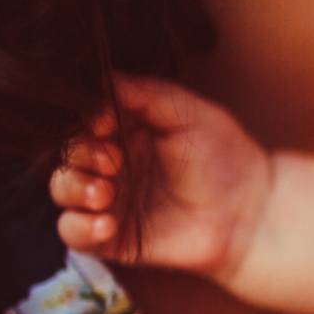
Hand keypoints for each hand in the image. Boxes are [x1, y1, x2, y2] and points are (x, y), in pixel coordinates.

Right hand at [50, 75, 270, 278]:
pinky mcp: (112, 237)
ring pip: (62, 191)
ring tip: (105, 193)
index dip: (85, 120)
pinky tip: (108, 223)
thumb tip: (100, 75)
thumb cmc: (224, 156)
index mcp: (124, 130)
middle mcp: (110, 164)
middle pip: (66, 153)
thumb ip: (144, 92)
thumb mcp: (187, 113)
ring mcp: (109, 201)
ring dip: (74, 188)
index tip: (105, 123)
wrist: (250, 209)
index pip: (82, 119)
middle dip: (80, 155)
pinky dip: (80, 227)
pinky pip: (73, 234)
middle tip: (112, 161)